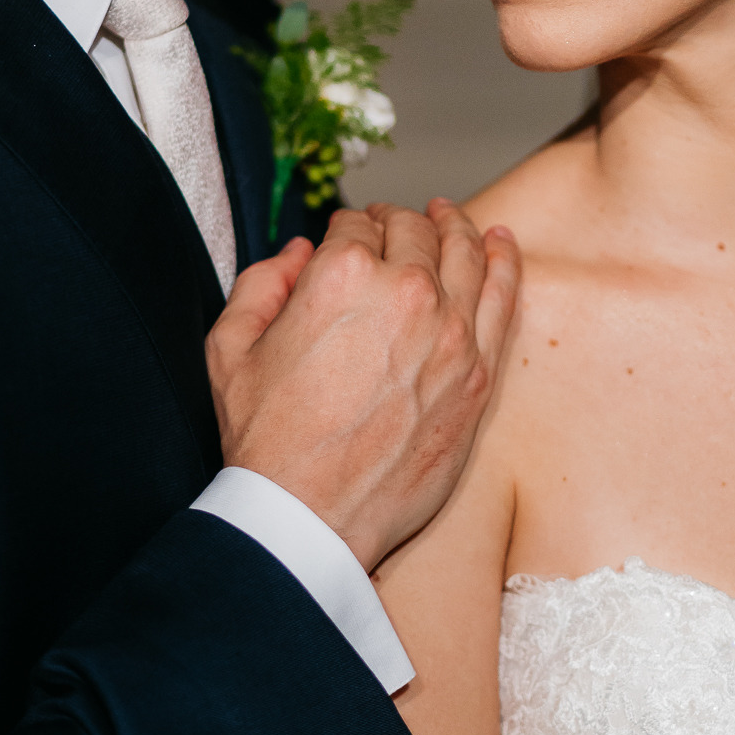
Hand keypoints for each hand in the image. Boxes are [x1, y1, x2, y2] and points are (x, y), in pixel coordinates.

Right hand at [206, 199, 520, 571]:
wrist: (312, 517)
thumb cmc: (268, 442)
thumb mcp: (230, 350)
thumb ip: (262, 284)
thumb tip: (300, 253)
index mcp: (342, 275)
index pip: (356, 226)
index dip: (348, 228)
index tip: (348, 237)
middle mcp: (405, 291)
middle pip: (413, 231)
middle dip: (399, 222)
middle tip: (393, 226)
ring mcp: (451, 332)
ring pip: (465, 253)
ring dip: (456, 227)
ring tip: (450, 217)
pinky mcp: (478, 374)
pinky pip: (503, 299)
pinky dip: (504, 262)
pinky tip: (502, 244)